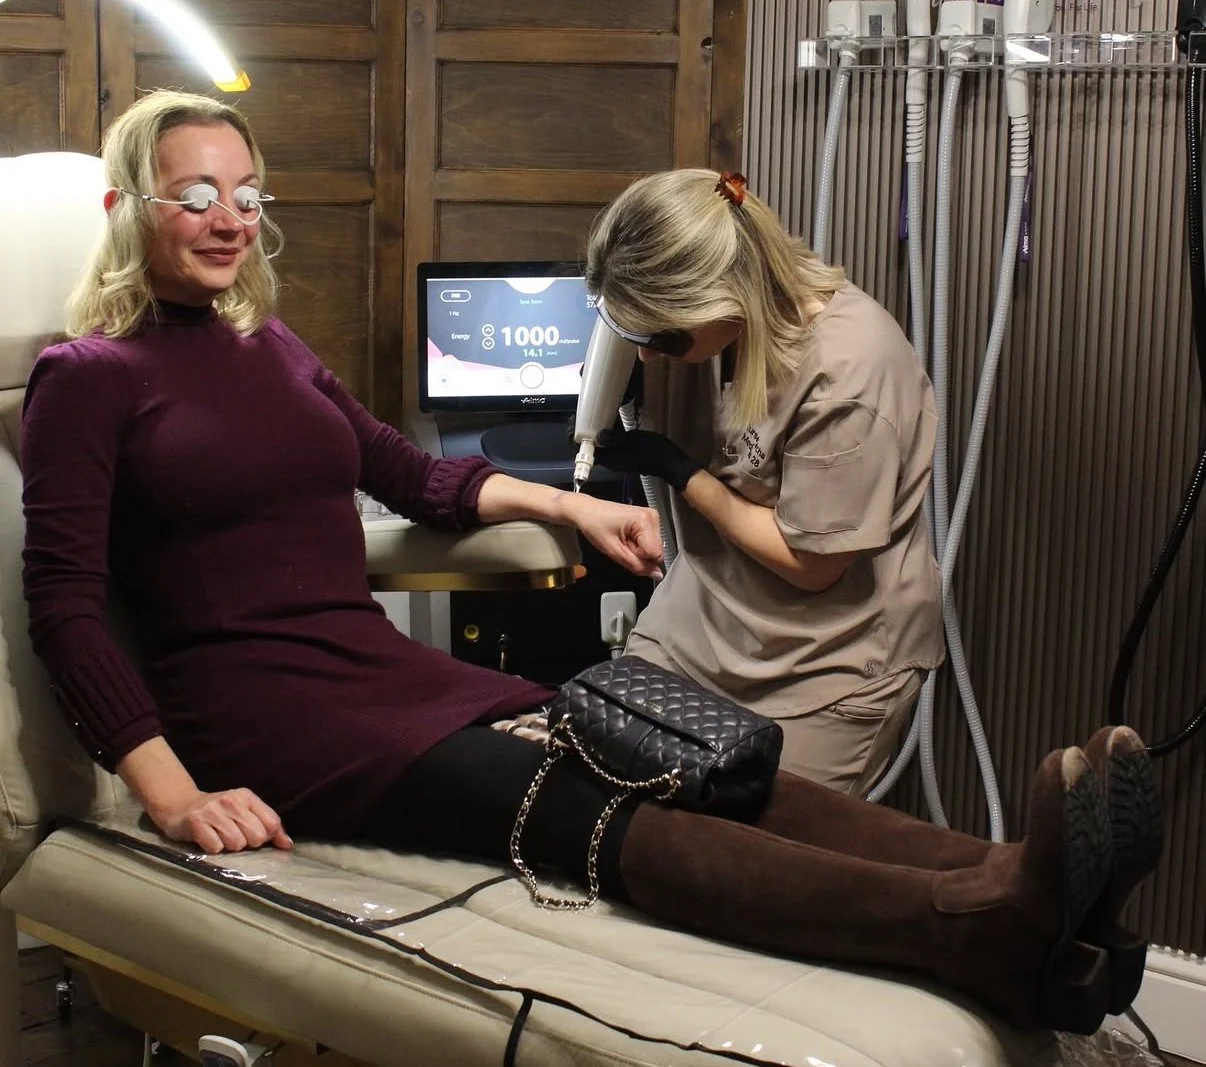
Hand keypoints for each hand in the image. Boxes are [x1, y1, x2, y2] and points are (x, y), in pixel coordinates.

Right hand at [150, 787, 292, 853]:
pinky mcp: (196, 822)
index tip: (253, 836)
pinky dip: (213, 848)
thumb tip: (288, 845)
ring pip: (237, 844)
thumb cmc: (219, 813)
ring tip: (220, 836)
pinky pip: (216, 848)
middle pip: (257, 836)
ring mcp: (214, 810)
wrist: (181, 806)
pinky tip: (208, 839)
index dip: (266, 836)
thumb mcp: (245, 812)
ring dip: (229, 847)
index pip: (272, 823)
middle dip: (248, 843)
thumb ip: (269, 827)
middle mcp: (232, 800)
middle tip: (234, 836)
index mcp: (247, 797)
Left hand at [565, 493, 663, 578]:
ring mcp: (651, 517)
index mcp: (645, 520)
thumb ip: (638, 566)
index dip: (641, 560)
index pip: (656, 555)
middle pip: (656, 551)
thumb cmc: (595, 526)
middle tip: (622, 545)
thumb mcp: (614, 551)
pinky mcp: (648, 520)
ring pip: (653, 548)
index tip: (625, 550)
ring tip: (622, 540)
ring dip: (638, 550)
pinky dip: (638, 544)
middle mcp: (652, 516)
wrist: (586, 511)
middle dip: (639, 555)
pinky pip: (649, 542)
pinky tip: (626, 536)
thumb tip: (657, 575)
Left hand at [594, 428, 702, 492]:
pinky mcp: (627, 457)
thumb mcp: (633, 439)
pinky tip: (617, 427)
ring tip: (602, 420)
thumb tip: (598, 436)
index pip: (590, 452)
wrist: (671, 463)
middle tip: (591, 420)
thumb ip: (614, 438)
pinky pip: (614, 447)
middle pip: (597, 449)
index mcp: (611, 460)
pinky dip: (613, 439)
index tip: (580, 428)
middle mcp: (613, 462)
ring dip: (603, 437)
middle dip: (593, 436)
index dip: (584, 440)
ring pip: (606, 448)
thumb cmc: (654, 451)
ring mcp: (620, 461)